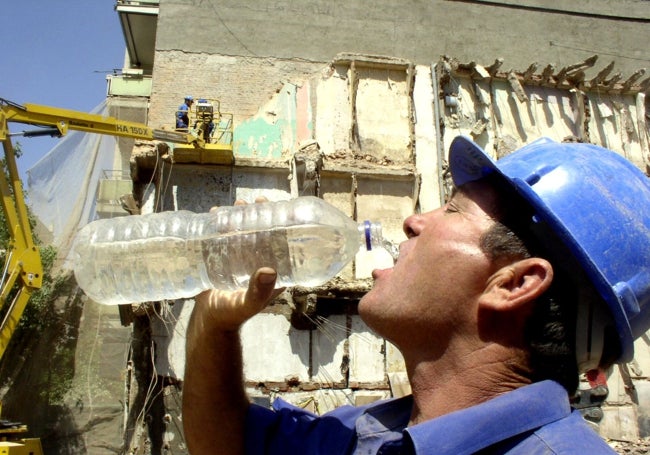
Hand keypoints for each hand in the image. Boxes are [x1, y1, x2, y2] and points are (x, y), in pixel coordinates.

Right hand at [192, 197, 283, 331]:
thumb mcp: (247, 304)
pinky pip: (225, 236)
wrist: (208, 321)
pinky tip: (215, 213)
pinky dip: (222, 223)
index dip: (285, 225)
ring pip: (245, 231)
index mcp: (274, 272)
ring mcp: (241, 258)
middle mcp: (259, 262)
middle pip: (265, 233)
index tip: (282, 209)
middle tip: (257, 202)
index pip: (284, 243)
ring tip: (238, 204)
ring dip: (243, 216)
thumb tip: (269, 270)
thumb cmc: (231, 316)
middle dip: (262, 215)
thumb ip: (258, 292)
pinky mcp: (223, 258)